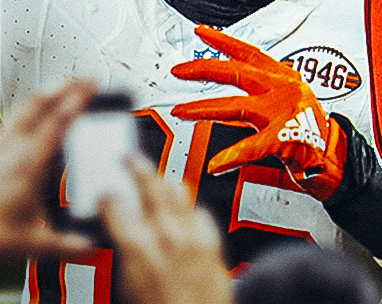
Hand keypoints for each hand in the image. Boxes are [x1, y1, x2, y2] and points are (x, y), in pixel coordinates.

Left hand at [0, 81, 94, 259]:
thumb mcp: (32, 243)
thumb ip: (67, 244)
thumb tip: (91, 245)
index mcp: (28, 165)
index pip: (58, 121)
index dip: (77, 98)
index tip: (92, 81)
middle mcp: (10, 152)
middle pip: (37, 107)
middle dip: (62, 86)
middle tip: (81, 75)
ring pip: (19, 112)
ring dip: (41, 96)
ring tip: (57, 87)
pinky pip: (7, 126)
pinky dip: (23, 114)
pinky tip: (24, 119)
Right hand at [99, 156, 232, 303]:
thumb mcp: (125, 286)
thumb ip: (123, 255)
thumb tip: (119, 238)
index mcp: (136, 248)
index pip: (116, 206)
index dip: (108, 196)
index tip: (105, 193)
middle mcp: (165, 235)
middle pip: (150, 185)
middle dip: (136, 166)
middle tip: (128, 157)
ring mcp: (192, 236)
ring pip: (178, 192)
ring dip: (165, 182)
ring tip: (158, 177)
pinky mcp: (213, 243)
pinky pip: (201, 214)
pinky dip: (191, 209)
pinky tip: (186, 212)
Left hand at [170, 25, 345, 199]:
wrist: (335, 158)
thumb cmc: (310, 132)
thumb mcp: (287, 103)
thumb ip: (260, 95)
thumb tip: (230, 89)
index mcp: (285, 79)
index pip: (250, 53)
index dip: (224, 41)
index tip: (202, 32)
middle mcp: (283, 90)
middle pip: (237, 72)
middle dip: (204, 69)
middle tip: (179, 70)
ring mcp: (283, 113)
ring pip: (236, 106)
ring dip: (204, 109)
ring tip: (182, 111)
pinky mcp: (284, 139)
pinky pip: (251, 147)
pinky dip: (231, 156)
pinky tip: (216, 163)